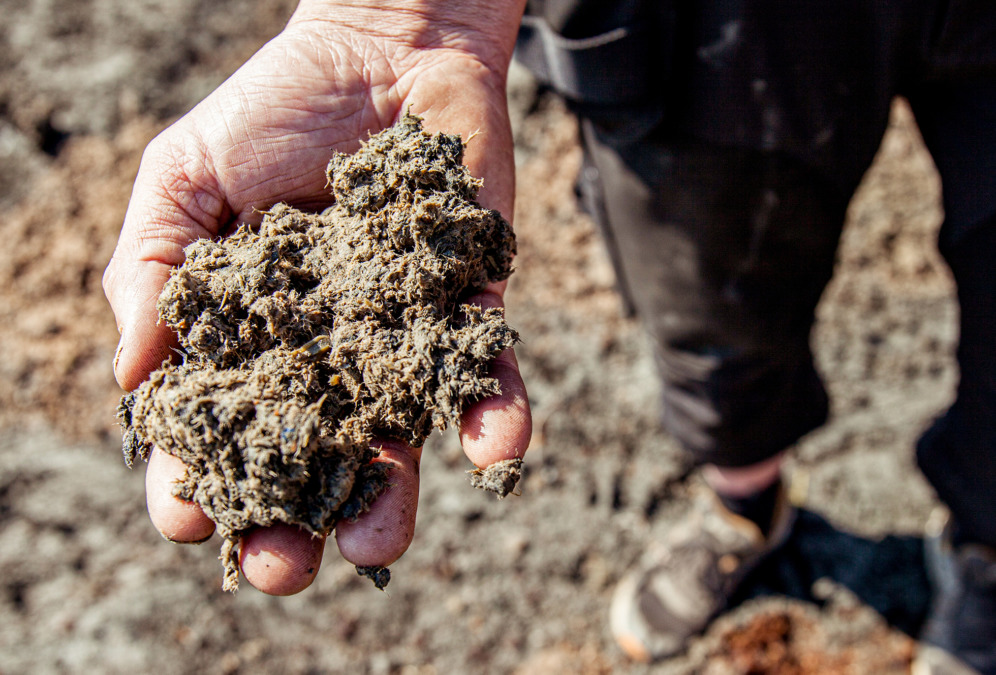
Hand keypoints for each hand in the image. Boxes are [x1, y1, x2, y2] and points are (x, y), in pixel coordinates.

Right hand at [103, 1, 530, 594]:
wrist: (383, 48)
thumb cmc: (273, 107)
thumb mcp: (185, 176)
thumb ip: (152, 267)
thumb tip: (132, 374)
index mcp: (254, 335)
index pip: (222, 425)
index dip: (200, 476)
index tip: (190, 516)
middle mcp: (329, 352)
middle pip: (311, 456)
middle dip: (296, 518)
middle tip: (284, 566)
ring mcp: (401, 336)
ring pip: (400, 436)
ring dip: (392, 496)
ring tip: (376, 542)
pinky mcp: (470, 307)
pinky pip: (486, 372)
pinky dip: (493, 414)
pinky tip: (490, 451)